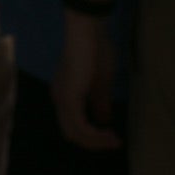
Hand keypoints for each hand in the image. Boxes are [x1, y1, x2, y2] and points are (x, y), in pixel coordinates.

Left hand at [52, 12, 121, 150]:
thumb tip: (103, 120)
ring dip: (96, 141)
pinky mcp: (69, 98)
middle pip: (72, 134)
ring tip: (115, 140)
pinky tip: (107, 134)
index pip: (74, 125)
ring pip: (75, 133)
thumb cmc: (95, 50)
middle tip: (114, 142)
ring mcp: (62, 99)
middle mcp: (60, 99)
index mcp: (65, 94)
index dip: (92, 136)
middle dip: (94, 143)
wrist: (88, 30)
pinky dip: (94, 135)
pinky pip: (79, 126)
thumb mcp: (101, 81)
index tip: (114, 137)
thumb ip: (100, 101)